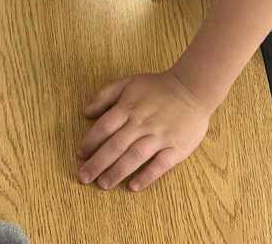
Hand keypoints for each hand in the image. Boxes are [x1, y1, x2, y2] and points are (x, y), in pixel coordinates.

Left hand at [76, 70, 211, 191]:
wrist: (192, 89)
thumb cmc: (157, 87)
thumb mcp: (128, 83)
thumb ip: (105, 95)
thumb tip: (86, 112)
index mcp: (128, 108)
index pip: (104, 127)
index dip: (90, 141)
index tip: (79, 155)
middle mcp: (141, 123)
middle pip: (116, 145)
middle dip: (97, 162)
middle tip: (83, 177)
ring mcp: (159, 136)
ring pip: (134, 157)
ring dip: (117, 172)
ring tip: (103, 184)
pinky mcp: (176, 148)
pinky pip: (160, 165)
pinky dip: (146, 176)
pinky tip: (133, 187)